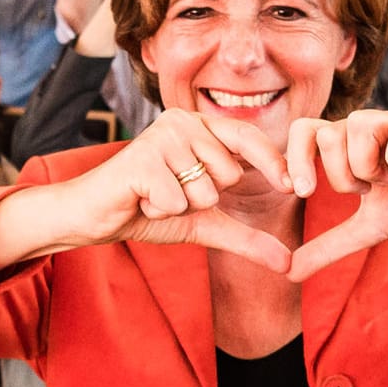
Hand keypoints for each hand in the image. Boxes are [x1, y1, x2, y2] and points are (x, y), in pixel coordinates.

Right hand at [59, 108, 293, 271]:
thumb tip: (289, 264)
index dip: (274, 163)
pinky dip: (159, 211)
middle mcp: (182, 122)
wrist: (93, 215)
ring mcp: (161, 136)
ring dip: (178, 208)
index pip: (249, 138)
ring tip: (153, 196)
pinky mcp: (142, 159)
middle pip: (229, 176)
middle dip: (202, 200)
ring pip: (204, 192)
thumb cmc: (148, 209)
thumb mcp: (204, 224)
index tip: (294, 188)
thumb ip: (247, 238)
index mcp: (199, 127)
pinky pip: (178, 202)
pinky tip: (139, 199)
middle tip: (170, 193)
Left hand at [283, 110, 387, 278]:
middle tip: (362, 192)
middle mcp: (365, 127)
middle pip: (324, 134)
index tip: (302, 193)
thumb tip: (287, 273)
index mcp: (346, 146)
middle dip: (338, 175)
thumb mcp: (367, 230)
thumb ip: (328, 247)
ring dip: (368, 166)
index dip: (293, 160)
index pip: (302, 131)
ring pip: (355, 126)